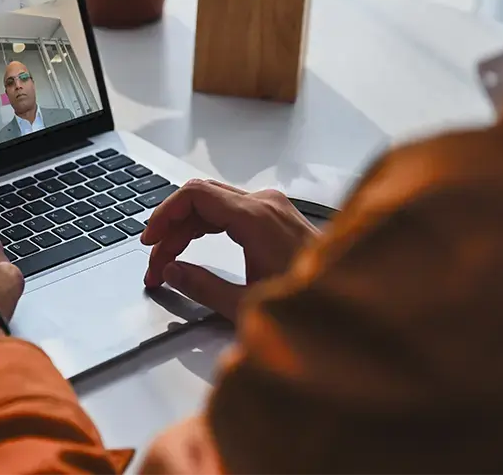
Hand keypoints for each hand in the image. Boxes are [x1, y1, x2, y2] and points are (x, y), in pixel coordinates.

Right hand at [142, 179, 317, 321]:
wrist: (352, 307)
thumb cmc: (310, 308)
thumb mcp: (245, 306)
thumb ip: (201, 286)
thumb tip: (171, 272)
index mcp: (256, 218)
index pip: (194, 195)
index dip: (164, 215)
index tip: (150, 240)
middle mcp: (265, 204)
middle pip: (200, 199)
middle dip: (171, 228)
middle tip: (155, 262)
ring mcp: (273, 208)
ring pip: (213, 205)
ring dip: (186, 229)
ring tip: (168, 262)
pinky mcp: (278, 218)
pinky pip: (230, 211)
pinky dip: (206, 228)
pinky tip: (192, 249)